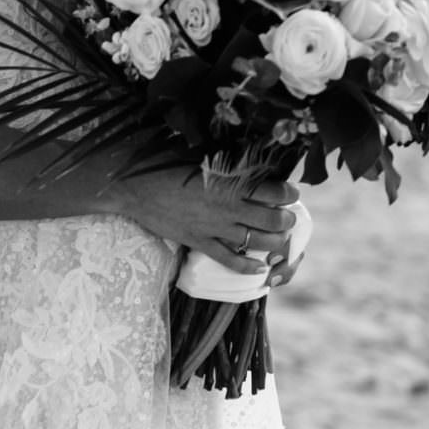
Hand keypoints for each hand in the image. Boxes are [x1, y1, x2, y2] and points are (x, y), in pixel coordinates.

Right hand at [106, 164, 297, 276]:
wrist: (136, 189)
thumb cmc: (167, 166)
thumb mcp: (201, 160)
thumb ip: (226, 166)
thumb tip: (249, 163)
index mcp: (227, 184)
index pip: (270, 191)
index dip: (287, 193)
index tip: (292, 193)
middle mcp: (226, 208)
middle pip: (269, 220)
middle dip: (285, 220)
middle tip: (288, 218)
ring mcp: (213, 228)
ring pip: (254, 241)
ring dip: (273, 242)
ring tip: (279, 238)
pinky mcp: (200, 243)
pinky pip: (228, 260)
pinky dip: (246, 266)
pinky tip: (259, 268)